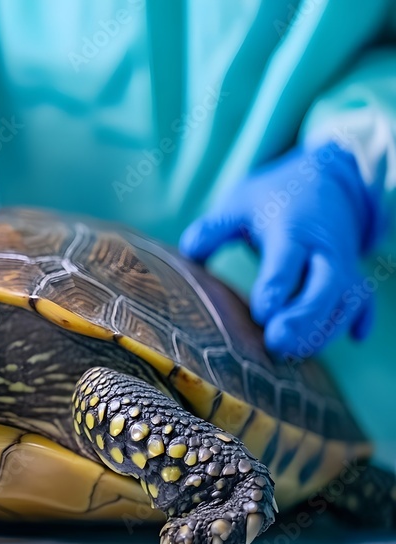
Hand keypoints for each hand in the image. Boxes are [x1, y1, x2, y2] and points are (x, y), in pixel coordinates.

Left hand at [180, 142, 375, 357]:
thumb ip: (213, 229)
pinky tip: (355, 338)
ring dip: (325, 329)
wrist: (324, 180)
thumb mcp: (239, 203)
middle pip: (325, 286)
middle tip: (278, 344)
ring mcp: (344, 264)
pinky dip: (360, 318)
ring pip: (345, 301)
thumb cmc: (272, 197)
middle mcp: (323, 250)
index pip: (286, 260)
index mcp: (292, 230)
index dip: (276, 287)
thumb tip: (189, 252)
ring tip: (295, 354)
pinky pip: (363, 301)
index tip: (262, 313)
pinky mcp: (354, 276)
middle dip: (305, 317)